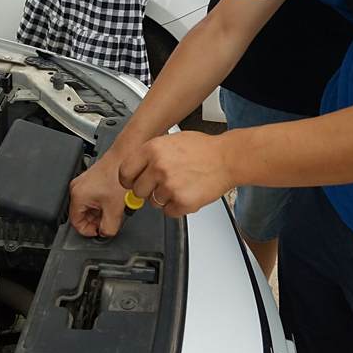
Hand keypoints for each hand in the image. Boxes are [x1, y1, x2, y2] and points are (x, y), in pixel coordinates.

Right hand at [69, 152, 126, 237]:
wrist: (127, 157)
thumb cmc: (119, 176)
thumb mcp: (115, 209)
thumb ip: (108, 228)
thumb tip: (105, 233)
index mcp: (78, 195)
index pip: (76, 224)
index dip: (89, 231)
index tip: (100, 231)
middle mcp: (77, 188)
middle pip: (82, 215)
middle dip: (96, 221)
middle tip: (110, 220)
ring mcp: (84, 183)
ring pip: (89, 207)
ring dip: (101, 212)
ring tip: (114, 208)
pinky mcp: (92, 180)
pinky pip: (93, 197)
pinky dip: (103, 202)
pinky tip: (114, 200)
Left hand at [118, 132, 234, 216]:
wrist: (227, 158)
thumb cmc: (203, 149)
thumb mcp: (171, 140)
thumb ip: (151, 155)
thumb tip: (136, 170)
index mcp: (152, 149)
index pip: (124, 172)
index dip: (128, 180)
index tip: (132, 183)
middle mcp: (158, 167)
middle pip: (138, 191)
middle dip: (148, 190)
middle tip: (162, 184)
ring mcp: (169, 186)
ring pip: (154, 202)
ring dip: (165, 198)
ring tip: (181, 185)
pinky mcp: (182, 202)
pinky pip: (169, 211)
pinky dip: (177, 207)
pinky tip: (188, 193)